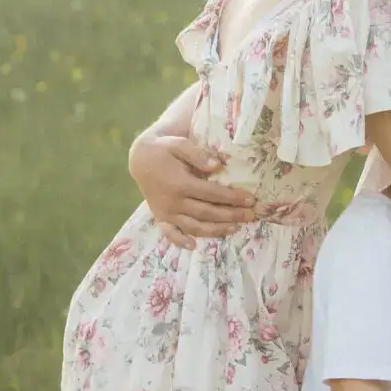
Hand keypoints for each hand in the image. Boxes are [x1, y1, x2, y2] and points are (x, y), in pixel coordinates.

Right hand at [131, 131, 256, 248]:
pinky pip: (170, 233)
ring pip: (193, 226)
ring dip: (215, 230)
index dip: (232, 197)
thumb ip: (198, 154)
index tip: (250, 199)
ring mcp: (166, 212)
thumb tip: (218, 166)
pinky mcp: (160, 217)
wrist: (139, 159)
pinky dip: (180, 241)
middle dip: (231, 215)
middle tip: (251, 215)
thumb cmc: (164, 149)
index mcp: (180, 183)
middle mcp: (173, 201)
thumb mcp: (179, 144)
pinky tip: (193, 246)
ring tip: (234, 229)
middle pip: (207, 212)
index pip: (212, 193)